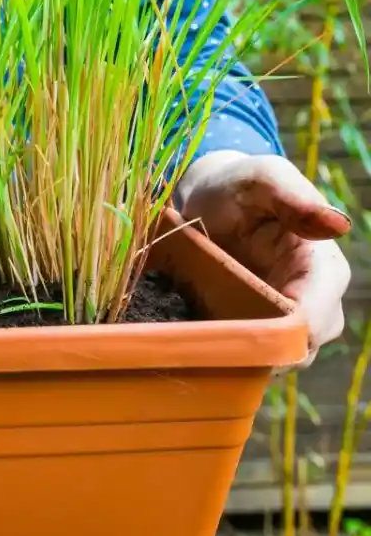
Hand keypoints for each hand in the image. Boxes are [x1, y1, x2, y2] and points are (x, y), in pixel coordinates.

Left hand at [176, 150, 352, 368]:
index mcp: (322, 268)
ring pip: (275, 357)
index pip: (319, 315)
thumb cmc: (237, 184)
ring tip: (201, 344)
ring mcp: (283, 315)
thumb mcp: (262, 177)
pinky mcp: (255, 323)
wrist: (207, 197)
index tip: (245, 335)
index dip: (289, 333)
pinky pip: (249, 352)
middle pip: (300, 347)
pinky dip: (227, 353)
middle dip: (263, 352)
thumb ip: (293, 196)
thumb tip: (338, 224)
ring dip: (243, 357)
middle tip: (212, 344)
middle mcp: (312, 299)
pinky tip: (197, 344)